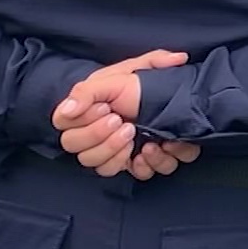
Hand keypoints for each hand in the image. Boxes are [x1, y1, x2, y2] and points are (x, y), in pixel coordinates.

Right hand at [54, 49, 192, 177]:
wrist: (181, 92)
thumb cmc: (146, 81)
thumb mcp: (121, 73)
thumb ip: (90, 89)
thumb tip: (68, 108)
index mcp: (88, 114)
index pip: (66, 130)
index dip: (84, 124)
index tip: (106, 109)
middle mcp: (98, 136)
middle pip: (82, 155)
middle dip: (103, 140)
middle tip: (125, 122)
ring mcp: (119, 151)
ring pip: (104, 169)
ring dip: (119, 154)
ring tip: (138, 135)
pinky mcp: (141, 161)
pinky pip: (134, 175)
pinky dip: (144, 165)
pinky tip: (152, 149)